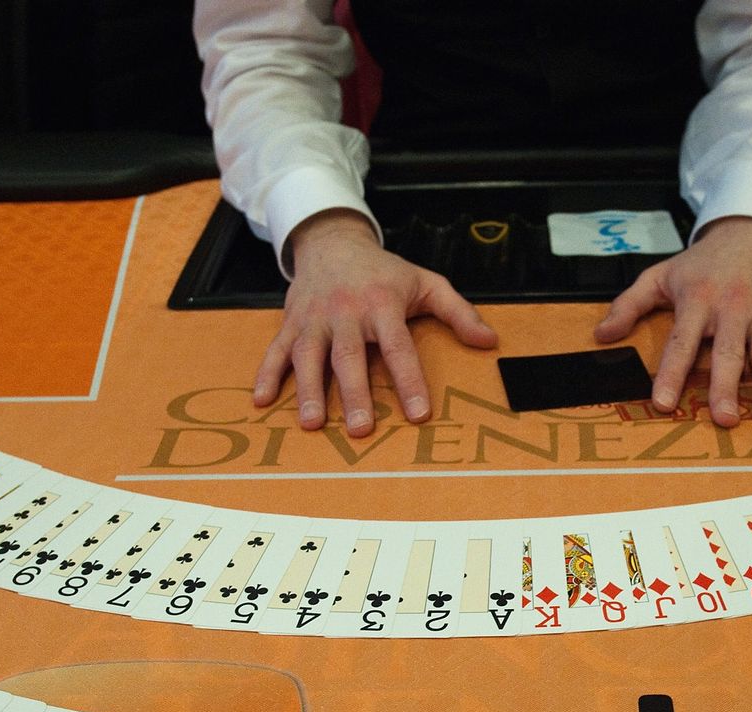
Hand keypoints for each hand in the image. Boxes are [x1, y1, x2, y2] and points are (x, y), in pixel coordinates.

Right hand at [255, 209, 497, 436]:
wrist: (333, 242)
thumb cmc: (384, 272)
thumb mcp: (426, 283)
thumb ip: (458, 313)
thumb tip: (489, 341)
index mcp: (382, 305)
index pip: (399, 348)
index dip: (409, 381)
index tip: (418, 413)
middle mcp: (346, 313)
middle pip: (350, 357)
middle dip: (355, 394)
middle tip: (361, 429)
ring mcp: (314, 319)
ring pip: (309, 356)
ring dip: (308, 391)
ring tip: (313, 423)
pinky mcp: (291, 323)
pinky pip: (276, 350)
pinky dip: (266, 374)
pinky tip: (262, 400)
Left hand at [595, 215, 751, 426]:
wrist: (750, 229)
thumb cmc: (703, 262)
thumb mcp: (660, 276)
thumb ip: (629, 306)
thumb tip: (602, 336)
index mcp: (698, 300)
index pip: (681, 343)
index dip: (670, 374)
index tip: (662, 403)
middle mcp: (732, 307)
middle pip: (728, 353)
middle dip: (726, 386)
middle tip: (723, 418)